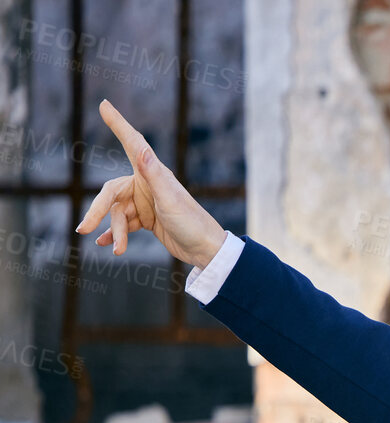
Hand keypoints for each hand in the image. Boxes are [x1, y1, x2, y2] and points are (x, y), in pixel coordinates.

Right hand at [75, 99, 225, 267]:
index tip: (103, 104)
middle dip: (97, 212)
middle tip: (82, 229)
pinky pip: (124, 224)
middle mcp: (147, 184)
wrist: (207, 251)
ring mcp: (146, 202)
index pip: (132, 143)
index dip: (117, 124)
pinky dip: (115, 234)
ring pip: (118, 214)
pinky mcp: (148, 219)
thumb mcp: (170, 199)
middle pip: (111, 193)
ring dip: (115, 232)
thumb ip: (153, 174)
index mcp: (153, 174)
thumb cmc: (192, 223)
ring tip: (116, 250)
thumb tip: (140, 148)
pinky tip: (106, 244)